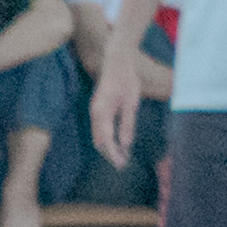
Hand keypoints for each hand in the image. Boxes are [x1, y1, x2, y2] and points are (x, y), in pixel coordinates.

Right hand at [92, 42, 145, 166]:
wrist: (117, 61)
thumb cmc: (126, 80)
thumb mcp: (131, 103)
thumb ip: (127, 124)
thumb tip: (126, 144)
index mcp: (102, 112)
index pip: (106, 140)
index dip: (113, 154)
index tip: (121, 164)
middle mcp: (95, 113)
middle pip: (99, 141)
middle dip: (109, 154)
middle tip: (123, 164)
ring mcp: (94, 111)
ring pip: (98, 135)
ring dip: (108, 147)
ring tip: (122, 156)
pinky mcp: (98, 108)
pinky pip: (99, 128)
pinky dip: (106, 138)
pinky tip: (117, 141)